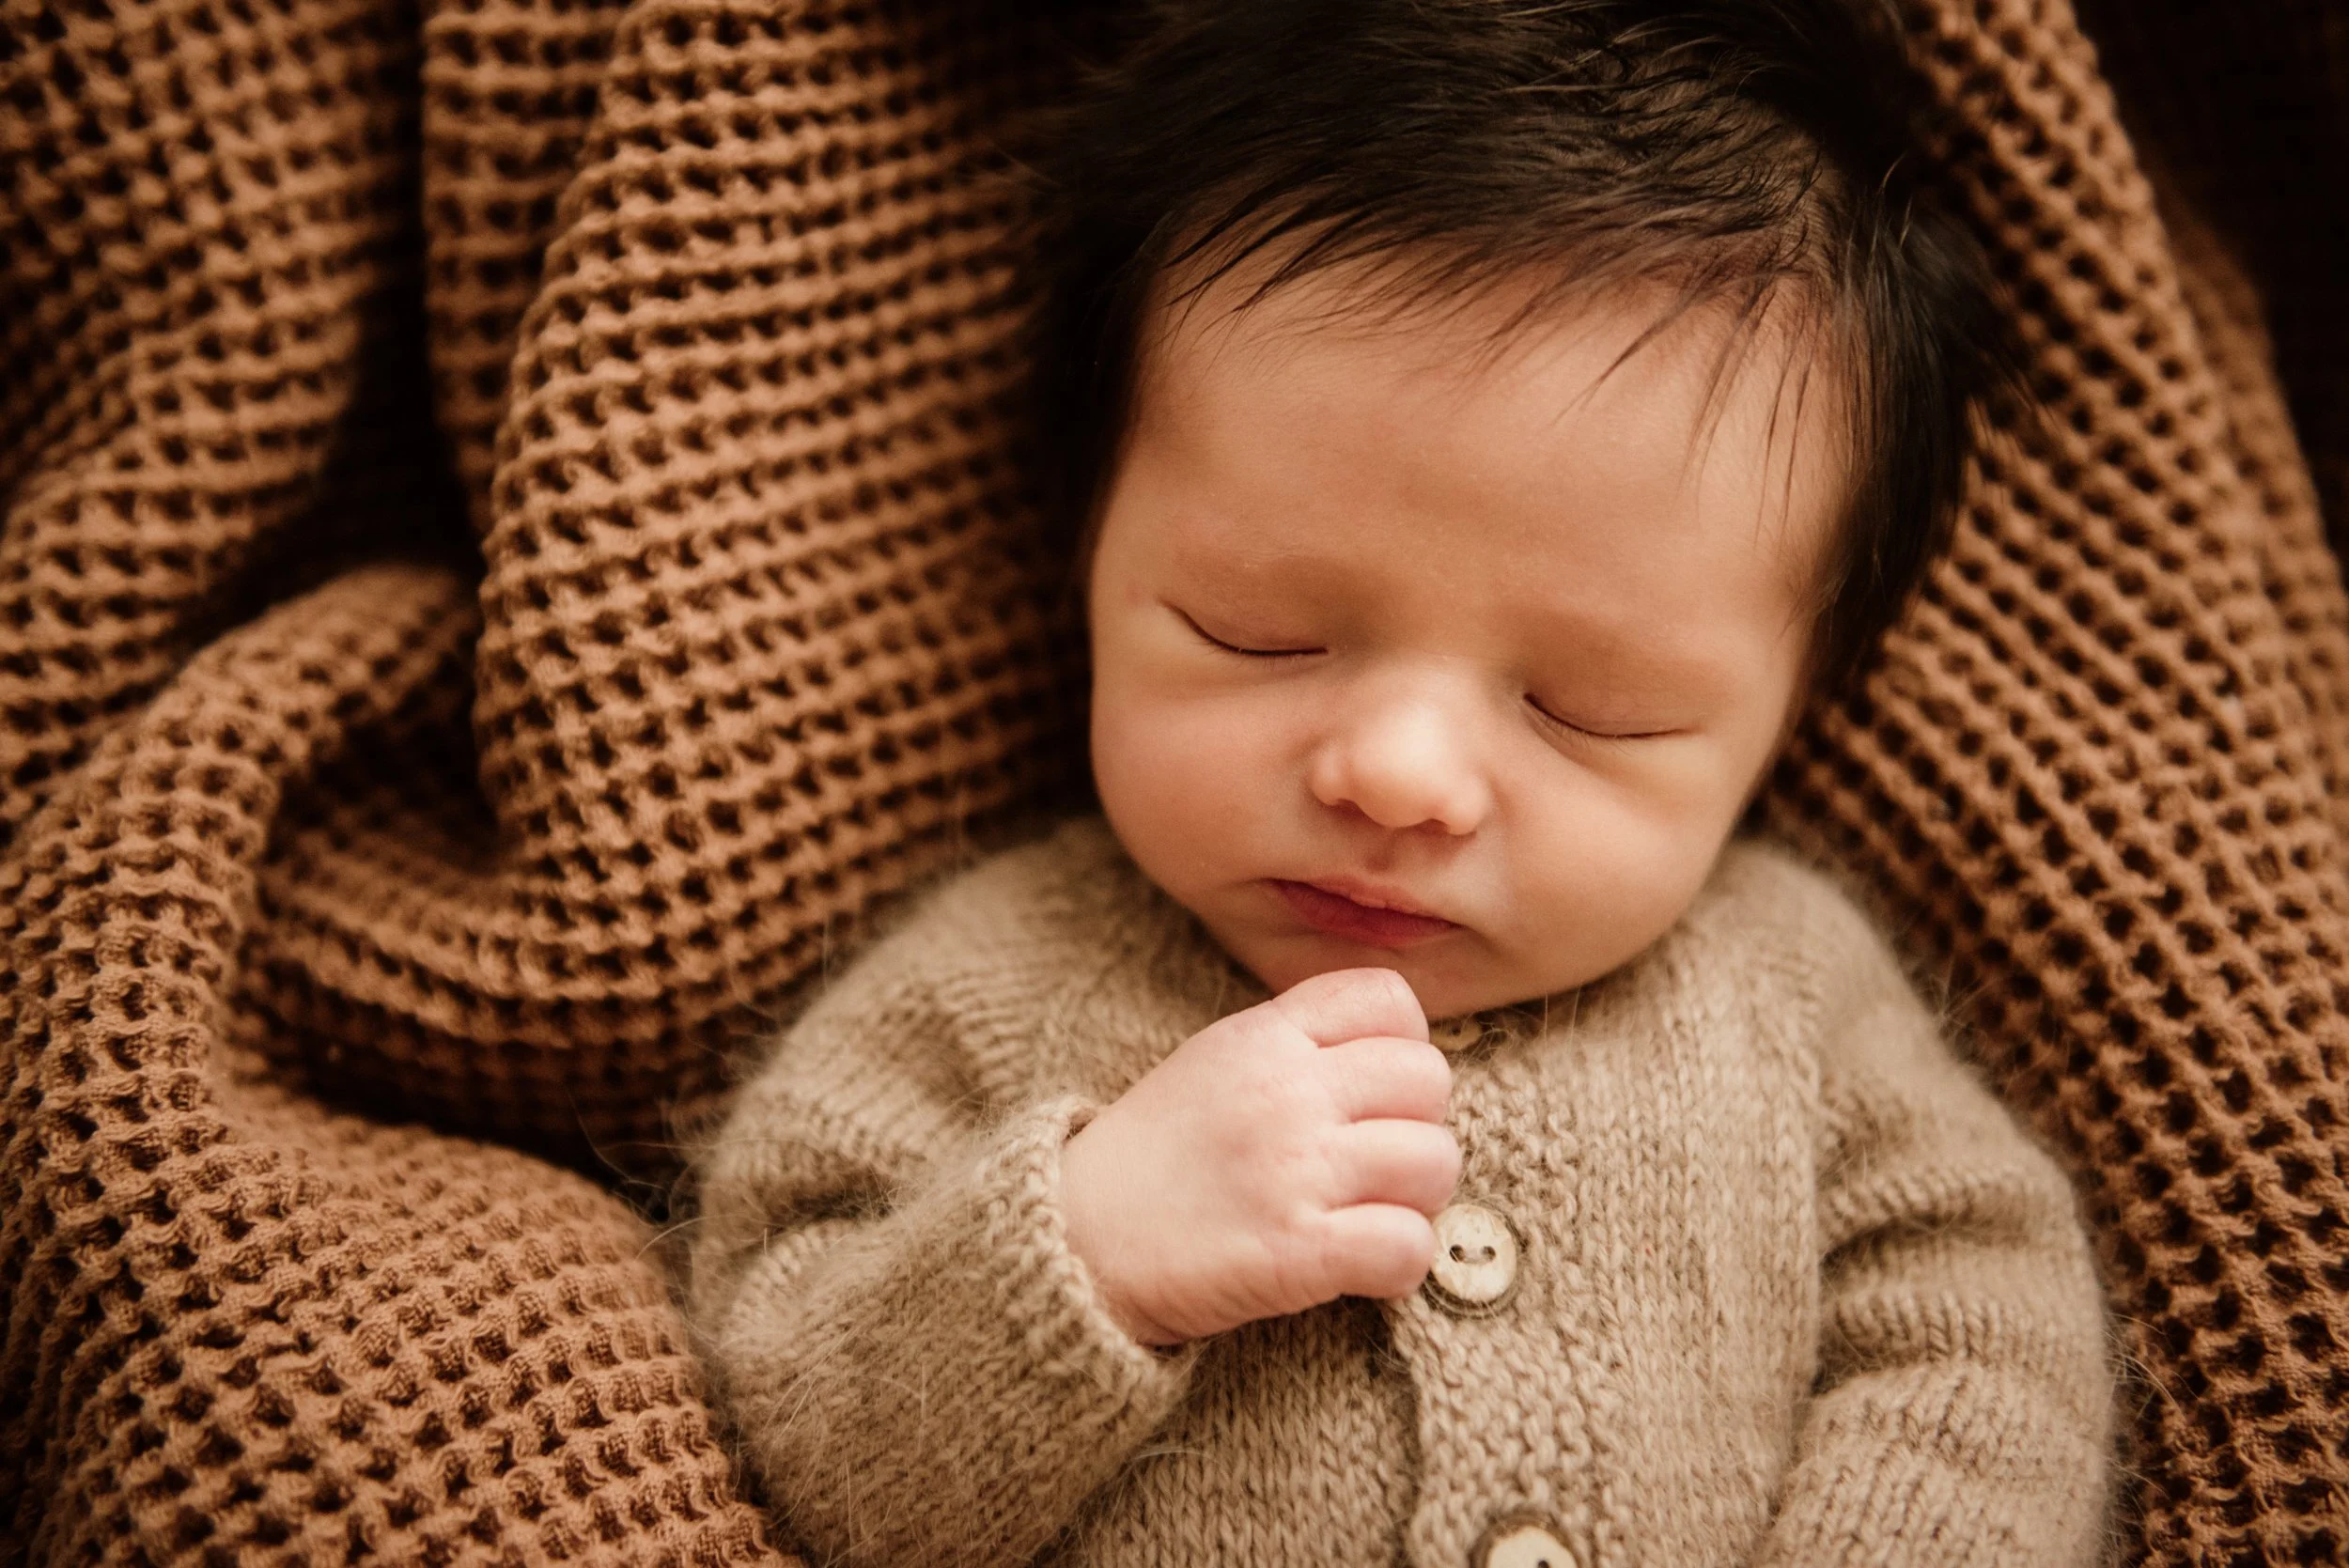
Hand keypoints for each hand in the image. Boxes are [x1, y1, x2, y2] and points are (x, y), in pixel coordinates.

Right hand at [1058, 967, 1457, 1345]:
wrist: (1073, 1242)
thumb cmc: (1153, 1157)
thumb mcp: (1215, 1062)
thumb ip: (1296, 1041)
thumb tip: (1396, 1049)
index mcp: (1264, 1036)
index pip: (1389, 998)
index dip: (1403, 1047)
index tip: (1372, 1094)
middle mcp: (1287, 1091)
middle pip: (1430, 1080)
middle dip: (1418, 1126)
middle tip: (1376, 1165)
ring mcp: (1296, 1169)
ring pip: (1436, 1162)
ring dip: (1416, 1200)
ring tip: (1370, 1216)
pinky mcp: (1300, 1251)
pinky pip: (1410, 1246)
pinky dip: (1400, 1264)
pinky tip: (1363, 1268)